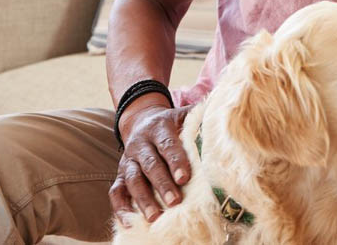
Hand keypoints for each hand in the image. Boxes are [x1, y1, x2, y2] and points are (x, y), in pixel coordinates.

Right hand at [108, 94, 192, 225]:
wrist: (141, 120)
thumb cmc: (171, 123)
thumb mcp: (183, 115)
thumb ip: (199, 117)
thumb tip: (220, 119)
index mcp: (159, 128)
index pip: (167, 145)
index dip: (176, 161)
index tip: (185, 177)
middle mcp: (140, 144)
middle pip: (150, 164)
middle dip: (162, 184)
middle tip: (175, 201)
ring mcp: (128, 160)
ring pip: (132, 179)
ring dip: (143, 198)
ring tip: (154, 217)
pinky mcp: (119, 174)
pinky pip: (116, 191)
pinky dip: (120, 207)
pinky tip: (129, 221)